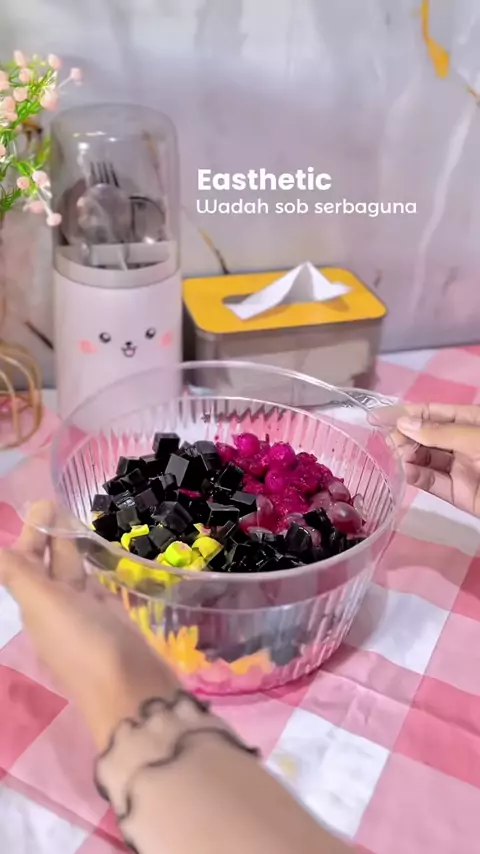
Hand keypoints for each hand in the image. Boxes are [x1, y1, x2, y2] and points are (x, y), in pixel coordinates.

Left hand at [0, 501, 178, 746]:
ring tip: (77, 519)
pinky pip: (95, 585)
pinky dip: (93, 567)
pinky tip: (98, 554)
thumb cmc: (85, 644)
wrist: (132, 690)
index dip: (30, 535)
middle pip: (47, 565)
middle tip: (57, 502)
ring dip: (70, 547)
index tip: (43, 505)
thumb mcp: (45, 604)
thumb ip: (18, 573)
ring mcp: (85, 614)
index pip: (23, 563)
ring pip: (72, 572)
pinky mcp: (111, 618)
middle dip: (48, 535)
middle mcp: (55, 608)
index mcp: (34, 604)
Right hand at [387, 403, 479, 515]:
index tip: (375, 417)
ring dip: (407, 457)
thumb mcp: (474, 437)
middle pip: (425, 436)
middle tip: (387, 441)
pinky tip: (405, 472)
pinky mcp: (456, 493)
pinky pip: (431, 482)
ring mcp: (458, 468)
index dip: (405, 412)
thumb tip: (403, 424)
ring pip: (425, 459)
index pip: (432, 412)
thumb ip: (439, 432)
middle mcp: (461, 443)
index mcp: (470, 421)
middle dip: (404, 436)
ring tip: (396, 457)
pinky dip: (416, 476)